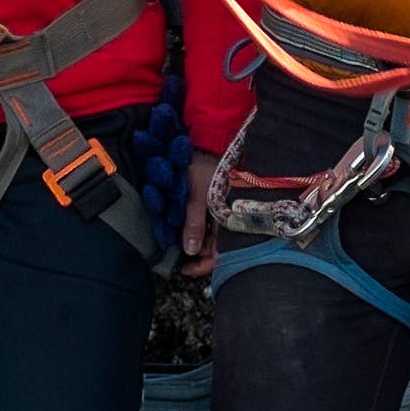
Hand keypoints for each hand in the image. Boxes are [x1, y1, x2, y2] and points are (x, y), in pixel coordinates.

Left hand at [178, 161, 220, 276]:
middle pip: (217, 249)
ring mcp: (226, 213)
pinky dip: (198, 230)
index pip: (221, 254)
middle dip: (198, 256)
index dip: (203, 266)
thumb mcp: (198, 195)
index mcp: (231, 219)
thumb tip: (190, 251)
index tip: (184, 269)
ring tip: (177, 243)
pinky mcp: (219, 206)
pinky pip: (210, 226)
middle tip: (178, 258)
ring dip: (196, 242)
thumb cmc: (206, 167)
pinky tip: (185, 229)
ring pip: (213, 239)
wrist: (209, 141)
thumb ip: (194, 223)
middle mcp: (231, 219)